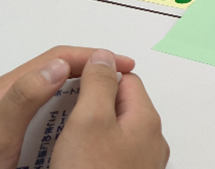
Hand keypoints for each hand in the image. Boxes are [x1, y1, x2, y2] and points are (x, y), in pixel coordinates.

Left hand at [0, 47, 136, 168]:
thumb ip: (23, 98)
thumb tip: (57, 67)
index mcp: (11, 87)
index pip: (58, 58)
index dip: (93, 57)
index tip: (121, 65)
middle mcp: (15, 95)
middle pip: (62, 70)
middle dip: (95, 70)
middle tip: (123, 79)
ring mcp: (17, 112)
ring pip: (60, 91)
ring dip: (87, 90)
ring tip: (110, 99)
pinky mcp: (19, 130)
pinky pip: (54, 111)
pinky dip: (75, 110)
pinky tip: (84, 124)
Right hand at [51, 50, 168, 168]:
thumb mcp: (90, 122)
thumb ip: (98, 85)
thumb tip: (104, 57)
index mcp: (146, 120)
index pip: (126, 79)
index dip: (97, 77)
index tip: (73, 83)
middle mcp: (150, 141)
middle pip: (121, 106)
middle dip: (92, 105)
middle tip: (64, 114)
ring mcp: (141, 163)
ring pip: (115, 132)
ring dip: (91, 130)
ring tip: (65, 139)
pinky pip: (111, 153)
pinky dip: (94, 150)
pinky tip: (76, 159)